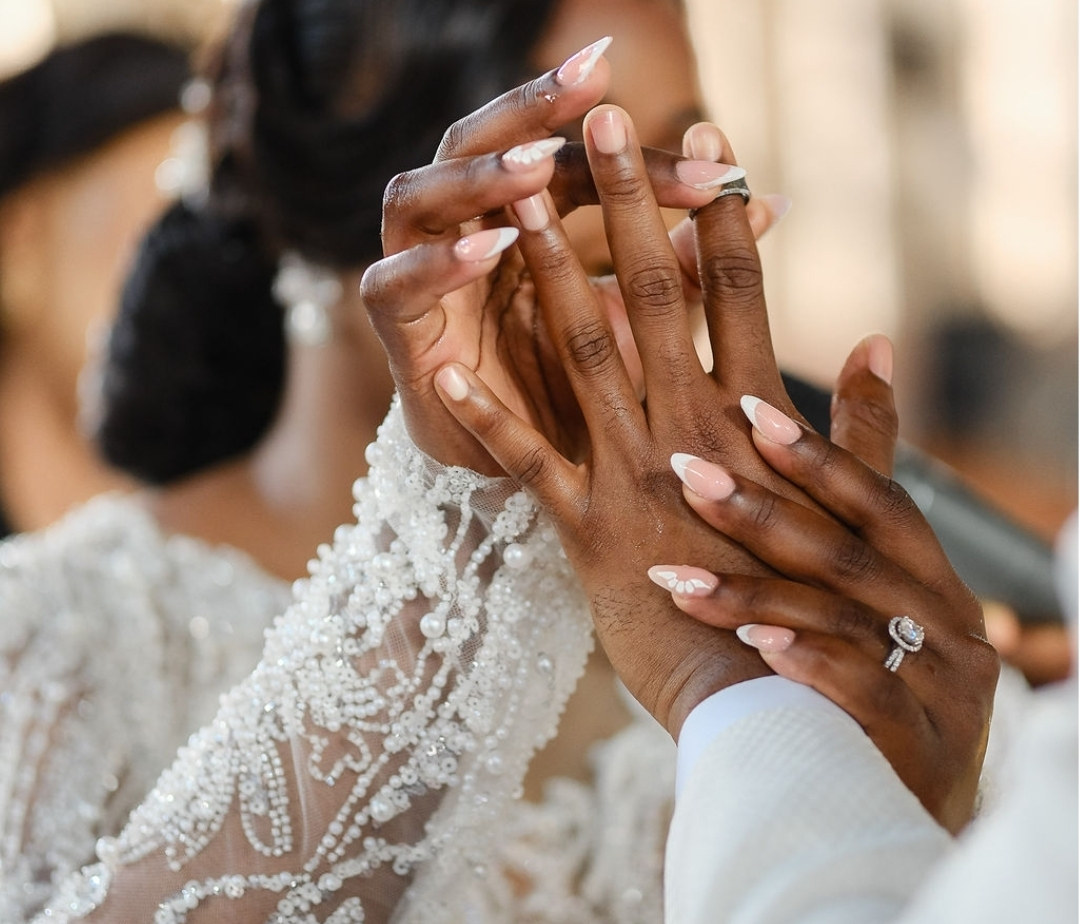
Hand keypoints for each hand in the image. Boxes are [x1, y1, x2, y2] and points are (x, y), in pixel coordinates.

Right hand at [361, 38, 785, 472]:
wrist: (523, 473)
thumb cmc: (579, 390)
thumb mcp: (637, 329)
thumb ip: (685, 269)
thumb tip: (766, 203)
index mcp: (521, 216)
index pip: (570, 164)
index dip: (635, 159)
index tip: (708, 150)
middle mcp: (462, 227)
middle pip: (479, 142)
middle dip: (531, 110)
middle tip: (596, 85)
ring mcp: (419, 272)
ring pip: (421, 197)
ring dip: (478, 179)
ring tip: (538, 167)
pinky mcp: (395, 330)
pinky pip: (395, 286)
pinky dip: (436, 266)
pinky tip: (488, 250)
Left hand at [428, 105, 814, 733]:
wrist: (769, 694)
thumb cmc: (815, 604)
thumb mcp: (855, 509)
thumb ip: (862, 426)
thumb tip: (872, 342)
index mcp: (753, 421)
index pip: (738, 293)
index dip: (719, 213)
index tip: (705, 140)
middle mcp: (690, 431)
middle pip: (653, 295)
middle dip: (624, 201)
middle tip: (599, 121)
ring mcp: (633, 476)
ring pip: (582, 352)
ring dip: (542, 269)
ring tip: (511, 198)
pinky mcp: (586, 532)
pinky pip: (527, 463)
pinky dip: (486, 414)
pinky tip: (443, 363)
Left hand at [647, 347, 998, 832]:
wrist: (892, 822)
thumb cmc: (867, 695)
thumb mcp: (873, 602)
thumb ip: (858, 489)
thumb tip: (870, 344)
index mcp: (931, 582)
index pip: (878, 501)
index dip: (815, 457)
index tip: (745, 409)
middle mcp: (947, 624)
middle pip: (852, 553)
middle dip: (762, 512)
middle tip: (680, 472)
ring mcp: (942, 687)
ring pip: (847, 621)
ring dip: (755, 593)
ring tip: (673, 577)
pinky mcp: (920, 746)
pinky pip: (863, 694)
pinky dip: (807, 663)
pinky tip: (751, 647)